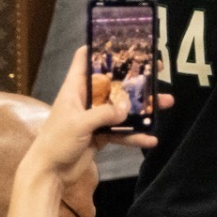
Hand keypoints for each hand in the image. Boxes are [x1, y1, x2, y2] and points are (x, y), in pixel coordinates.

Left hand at [23, 48, 169, 185]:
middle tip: (156, 70)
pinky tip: (151, 139)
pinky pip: (122, 131)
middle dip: (134, 77)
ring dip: (142, 108)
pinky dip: (135, 136)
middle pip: (113, 82)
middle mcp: (86, 99)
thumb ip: (104, 114)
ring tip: (166, 103)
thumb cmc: (56, 141)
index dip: (99, 47)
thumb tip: (126, 109)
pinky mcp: (100, 135)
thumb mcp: (79, 124)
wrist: (50, 174)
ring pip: (122, 108)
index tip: (122, 42)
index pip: (84, 59)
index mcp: (75, 88)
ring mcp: (94, 118)